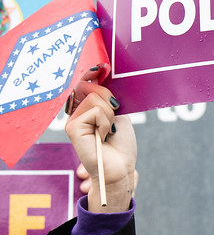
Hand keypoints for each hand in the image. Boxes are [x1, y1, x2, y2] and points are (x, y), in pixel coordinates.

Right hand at [65, 79, 135, 212]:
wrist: (120, 167)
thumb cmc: (120, 144)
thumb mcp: (117, 114)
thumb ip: (106, 97)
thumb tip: (95, 77)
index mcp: (86, 108)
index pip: (84, 84)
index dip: (91, 73)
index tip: (102, 67)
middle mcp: (76, 112)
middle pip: (91, 87)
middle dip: (109, 98)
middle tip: (114, 117)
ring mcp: (72, 120)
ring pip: (94, 98)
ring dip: (109, 115)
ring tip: (107, 131)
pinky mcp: (72, 128)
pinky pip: (94, 110)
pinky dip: (105, 122)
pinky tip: (102, 136)